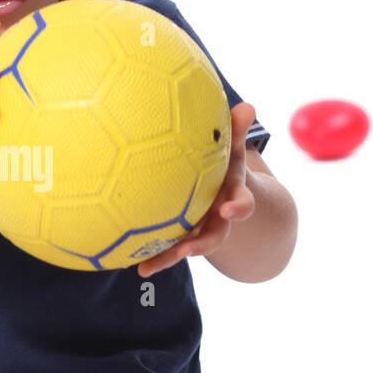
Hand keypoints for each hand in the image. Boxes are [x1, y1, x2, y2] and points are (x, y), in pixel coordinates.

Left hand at [136, 103, 257, 276]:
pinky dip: (148, 255)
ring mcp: (198, 231)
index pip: (241, 203)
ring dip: (168, 257)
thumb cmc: (223, 162)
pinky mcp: (179, 237)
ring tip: (146, 267)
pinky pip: (163, 247)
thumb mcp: (231, 146)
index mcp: (232, 197)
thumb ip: (236, 129)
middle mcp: (217, 218)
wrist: (222, 192)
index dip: (238, 208)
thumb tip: (248, 105)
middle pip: (214, 236)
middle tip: (188, 249)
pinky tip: (123, 262)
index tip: (229, 210)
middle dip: (202, 244)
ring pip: (185, 248)